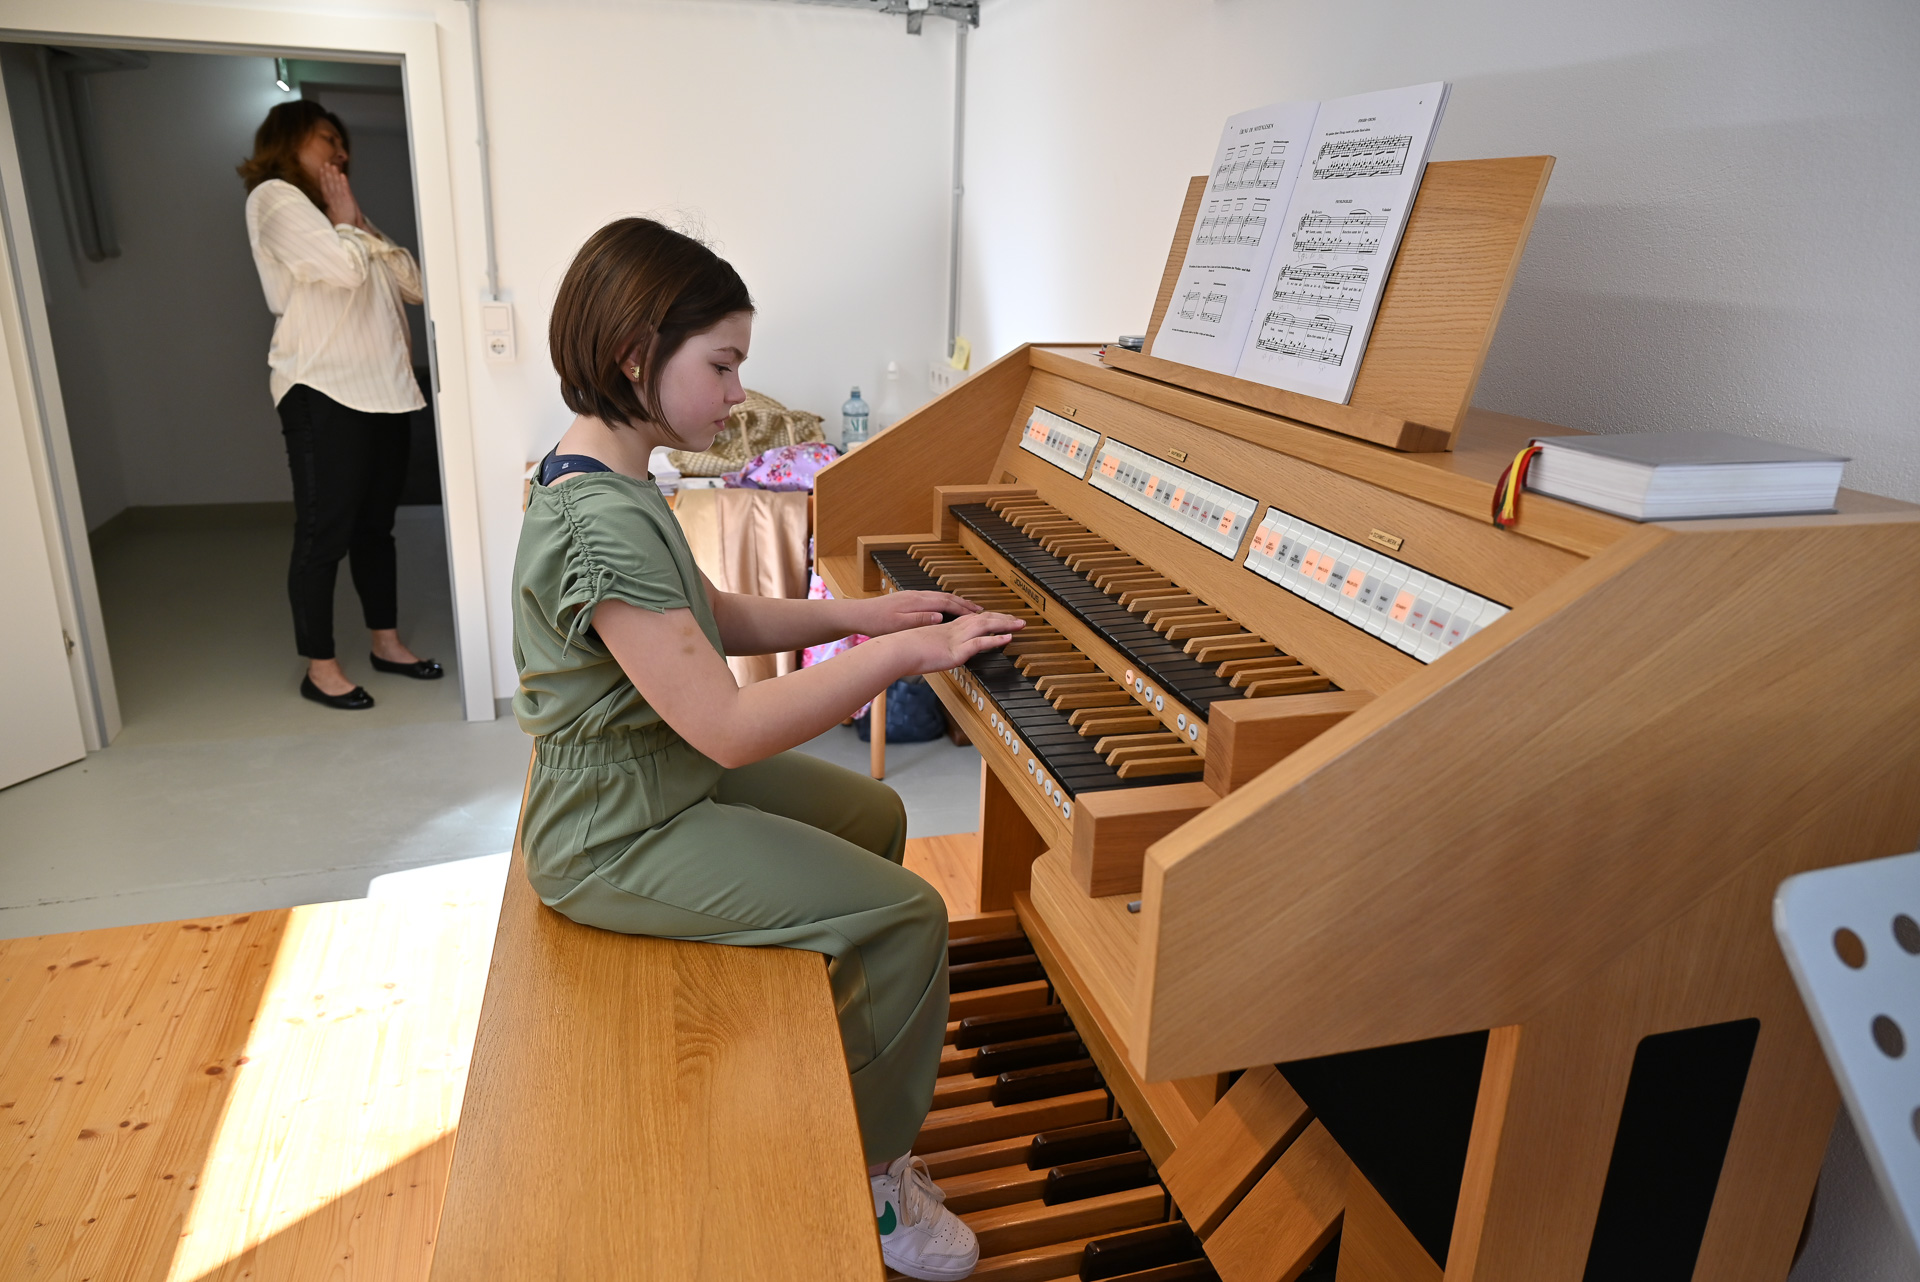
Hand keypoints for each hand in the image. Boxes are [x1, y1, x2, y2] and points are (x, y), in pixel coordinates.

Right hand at [317, 162, 364, 228]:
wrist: (345, 231)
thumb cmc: (340, 224)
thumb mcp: (333, 213)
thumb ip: (331, 206)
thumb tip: (328, 202)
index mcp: (329, 202)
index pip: (325, 187)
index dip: (323, 178)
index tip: (322, 170)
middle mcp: (333, 200)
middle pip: (329, 184)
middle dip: (327, 173)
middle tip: (325, 163)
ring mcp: (339, 200)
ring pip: (335, 185)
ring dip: (334, 175)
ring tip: (333, 166)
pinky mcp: (347, 201)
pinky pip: (344, 190)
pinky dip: (343, 182)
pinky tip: (342, 175)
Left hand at [855, 590, 981, 636]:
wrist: (860, 613)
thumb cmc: (877, 622)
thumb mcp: (899, 625)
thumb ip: (921, 620)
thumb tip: (940, 616)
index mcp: (918, 602)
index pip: (947, 603)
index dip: (964, 609)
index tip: (978, 614)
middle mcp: (918, 595)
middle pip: (947, 597)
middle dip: (965, 603)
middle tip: (980, 610)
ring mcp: (913, 595)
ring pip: (940, 597)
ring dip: (956, 602)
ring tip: (968, 609)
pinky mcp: (908, 598)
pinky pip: (933, 598)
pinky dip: (945, 603)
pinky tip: (946, 609)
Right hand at [889, 611, 1024, 674]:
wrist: (895, 651)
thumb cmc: (903, 650)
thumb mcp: (921, 646)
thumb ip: (933, 647)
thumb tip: (937, 651)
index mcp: (946, 628)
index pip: (972, 619)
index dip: (989, 617)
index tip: (1001, 618)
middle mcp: (954, 630)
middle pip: (984, 619)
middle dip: (1003, 618)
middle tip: (1018, 619)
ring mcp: (956, 639)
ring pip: (986, 626)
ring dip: (1006, 624)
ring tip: (1021, 624)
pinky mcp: (956, 651)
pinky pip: (980, 643)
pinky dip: (996, 639)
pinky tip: (1008, 638)